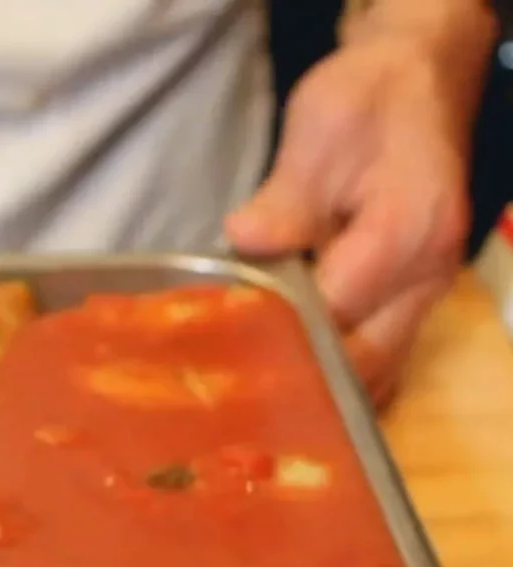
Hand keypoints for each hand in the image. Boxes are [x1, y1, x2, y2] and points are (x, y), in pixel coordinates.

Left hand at [225, 15, 493, 407]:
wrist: (413, 88)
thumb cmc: (366, 101)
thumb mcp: (320, 129)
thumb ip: (286, 197)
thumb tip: (245, 242)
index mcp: (406, 230)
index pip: (333, 314)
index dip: (277, 335)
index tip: (223, 344)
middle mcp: (428, 276)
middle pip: (360, 363)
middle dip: (296, 381)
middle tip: (232, 384)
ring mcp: (426, 297)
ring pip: (376, 376)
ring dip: (320, 393)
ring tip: (256, 391)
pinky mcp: (413, 305)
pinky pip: (380, 365)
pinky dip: (339, 383)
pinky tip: (292, 382)